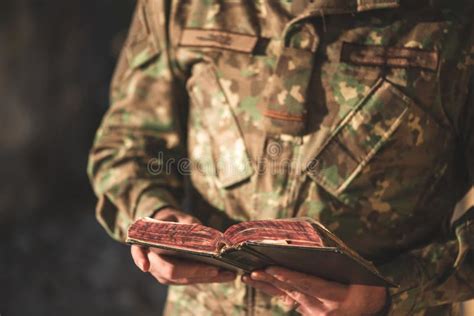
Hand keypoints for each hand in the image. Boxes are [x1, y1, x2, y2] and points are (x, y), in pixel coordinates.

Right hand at [130, 207, 235, 284]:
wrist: (165, 229)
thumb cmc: (170, 220)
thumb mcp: (176, 216)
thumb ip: (185, 222)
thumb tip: (203, 231)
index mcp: (144, 245)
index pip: (140, 253)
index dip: (141, 259)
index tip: (145, 265)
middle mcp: (151, 263)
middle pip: (171, 272)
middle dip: (194, 272)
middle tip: (215, 270)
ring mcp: (162, 274)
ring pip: (184, 280)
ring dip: (207, 278)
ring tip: (228, 274)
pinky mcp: (175, 278)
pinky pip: (192, 280)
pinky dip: (209, 278)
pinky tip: (226, 275)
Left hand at [242, 267, 386, 315]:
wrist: (372, 313)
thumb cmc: (369, 290)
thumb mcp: (362, 275)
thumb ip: (343, 260)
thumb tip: (319, 244)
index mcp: (335, 297)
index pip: (308, 285)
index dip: (289, 276)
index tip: (271, 268)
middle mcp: (322, 308)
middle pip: (293, 291)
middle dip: (272, 280)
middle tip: (253, 272)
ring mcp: (314, 312)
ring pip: (287, 296)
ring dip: (266, 286)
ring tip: (248, 277)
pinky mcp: (309, 312)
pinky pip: (288, 300)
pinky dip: (273, 291)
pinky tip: (259, 283)